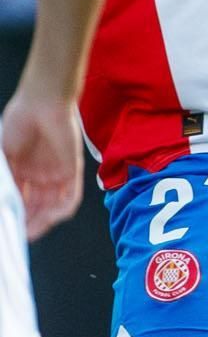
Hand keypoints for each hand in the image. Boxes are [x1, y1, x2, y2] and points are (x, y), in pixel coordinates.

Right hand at [0, 89, 81, 239]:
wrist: (41, 103)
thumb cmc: (19, 122)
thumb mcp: (3, 154)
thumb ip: (4, 177)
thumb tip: (2, 197)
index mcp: (23, 171)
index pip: (20, 200)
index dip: (15, 214)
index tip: (9, 227)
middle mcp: (41, 175)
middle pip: (36, 207)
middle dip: (28, 221)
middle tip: (19, 233)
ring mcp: (57, 174)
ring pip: (52, 206)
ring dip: (43, 220)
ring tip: (31, 230)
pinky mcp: (72, 170)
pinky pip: (71, 196)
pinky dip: (62, 209)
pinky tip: (51, 218)